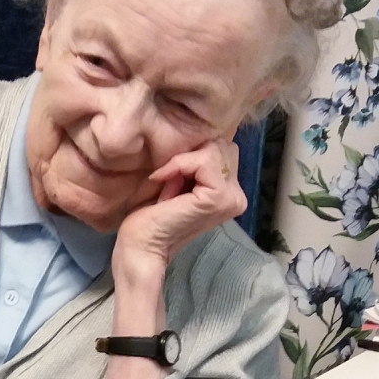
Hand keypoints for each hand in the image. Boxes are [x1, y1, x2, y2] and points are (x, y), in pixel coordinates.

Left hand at [113, 136, 246, 273]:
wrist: (141, 246)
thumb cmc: (152, 215)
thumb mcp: (178, 180)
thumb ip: (196, 162)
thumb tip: (203, 133)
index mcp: (230, 193)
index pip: (220, 149)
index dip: (191, 157)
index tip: (170, 181)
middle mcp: (238, 196)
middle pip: (220, 145)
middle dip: (190, 159)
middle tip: (170, 186)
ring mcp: (232, 198)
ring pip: (213, 149)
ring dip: (182, 164)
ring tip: (169, 190)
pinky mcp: (219, 198)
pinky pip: (203, 160)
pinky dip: (179, 165)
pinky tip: (166, 187)